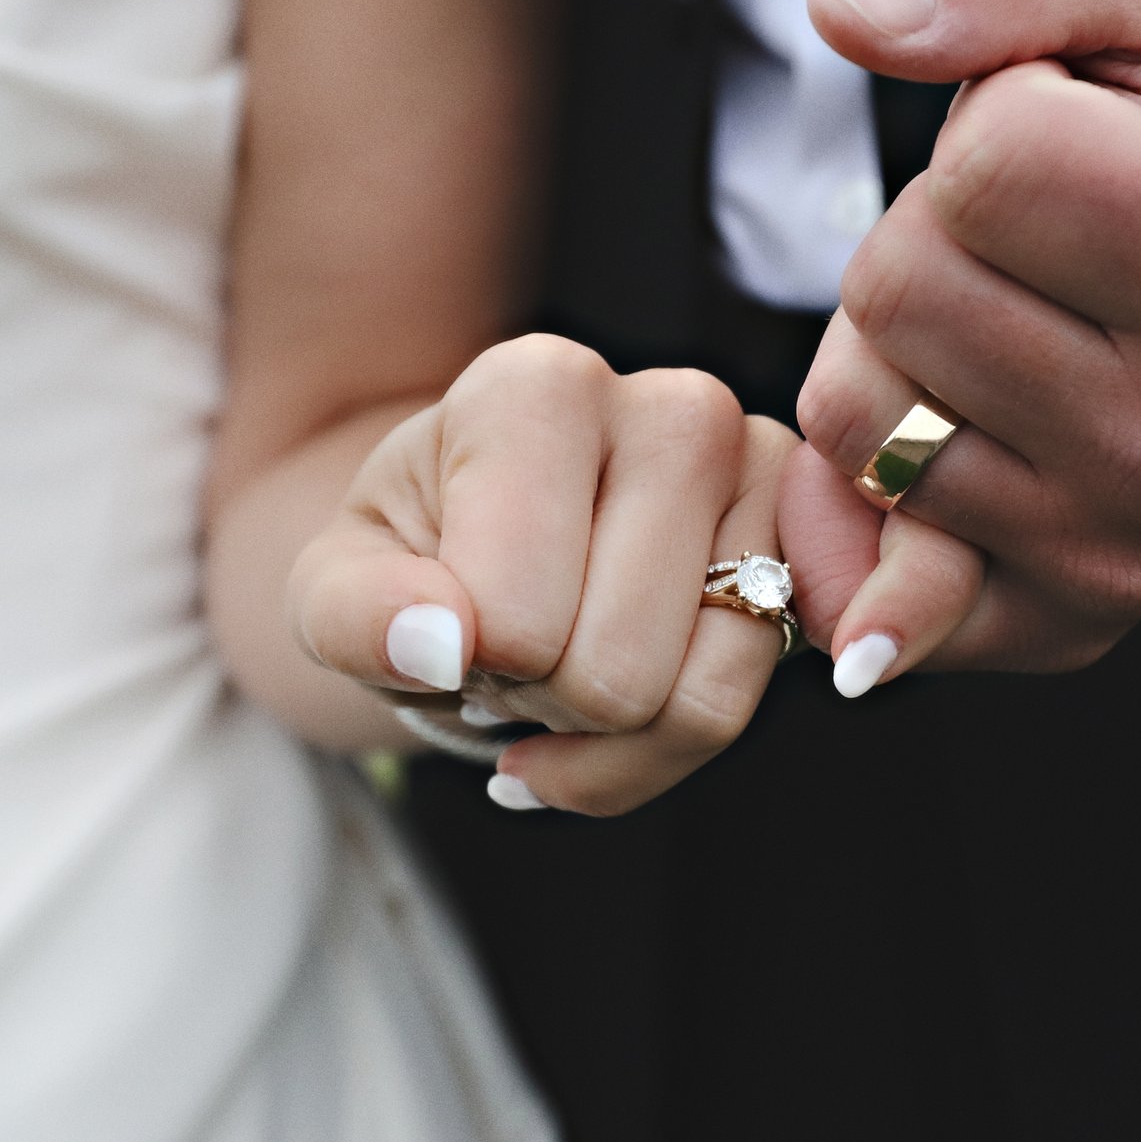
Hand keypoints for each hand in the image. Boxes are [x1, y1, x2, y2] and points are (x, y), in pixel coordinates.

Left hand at [290, 335, 796, 814]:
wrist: (478, 556)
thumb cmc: (409, 564)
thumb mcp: (333, 589)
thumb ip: (353, 615)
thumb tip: (436, 646)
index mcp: (539, 387)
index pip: (513, 618)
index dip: (462, 663)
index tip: (447, 619)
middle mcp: (673, 407)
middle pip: (608, 674)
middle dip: (536, 701)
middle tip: (506, 651)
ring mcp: (761, 476)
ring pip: (686, 703)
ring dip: (596, 733)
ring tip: (557, 665)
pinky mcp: (807, 551)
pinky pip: (733, 713)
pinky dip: (651, 755)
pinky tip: (613, 716)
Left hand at [780, 0, 1140, 689]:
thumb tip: (847, 12)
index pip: (986, 166)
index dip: (992, 121)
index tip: (1073, 140)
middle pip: (899, 294)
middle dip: (927, 236)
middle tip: (1029, 241)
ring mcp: (1126, 551)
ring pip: (859, 418)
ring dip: (896, 351)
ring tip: (1008, 321)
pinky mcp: (1057, 623)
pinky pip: (856, 558)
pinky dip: (862, 491)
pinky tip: (940, 438)